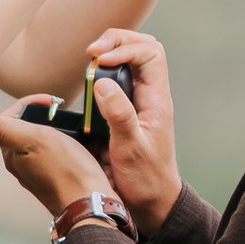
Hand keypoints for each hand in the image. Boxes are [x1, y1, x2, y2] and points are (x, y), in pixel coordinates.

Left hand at [0, 108, 110, 219]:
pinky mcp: (57, 178)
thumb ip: (6, 130)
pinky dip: (66, 143)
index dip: (29, 103)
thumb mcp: (34, 141)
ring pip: (42, 141)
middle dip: (43, 116)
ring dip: (56, 128)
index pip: (11, 118)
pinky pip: (57, 153)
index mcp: (12, 154)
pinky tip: (78, 143)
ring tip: (72, 125)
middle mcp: (22, 164)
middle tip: (62, 113)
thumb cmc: (66, 173)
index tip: (51, 102)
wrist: (91, 203)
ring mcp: (39, 172)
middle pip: (26, 129)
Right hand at [80, 28, 181, 239]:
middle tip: (92, 52)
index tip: (100, 61)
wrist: (151, 202)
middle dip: (116, 41)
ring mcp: (137, 101)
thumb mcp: (131, 149)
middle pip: (141, 47)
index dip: (125, 48)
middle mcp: (149, 95)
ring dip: (108, 54)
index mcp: (157, 100)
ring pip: (128, 61)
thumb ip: (119, 115)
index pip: (150, 53)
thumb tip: (104, 82)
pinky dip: (100, 74)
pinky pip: (114, 81)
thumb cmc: (146, 180)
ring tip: (89, 61)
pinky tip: (87, 82)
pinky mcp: (123, 111)